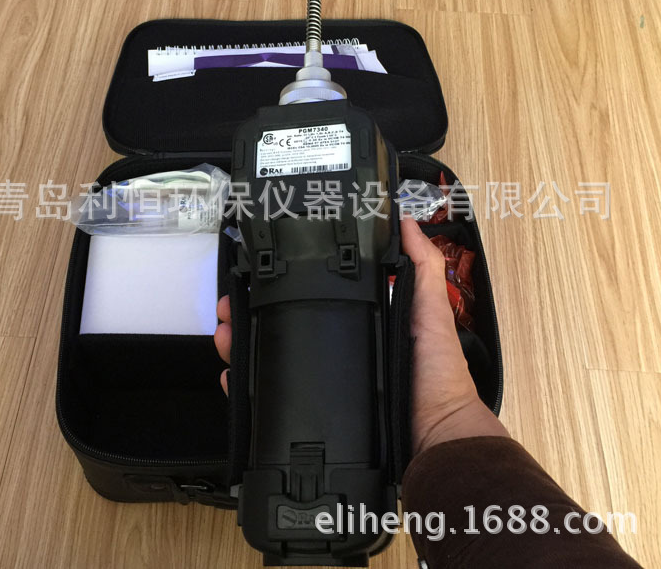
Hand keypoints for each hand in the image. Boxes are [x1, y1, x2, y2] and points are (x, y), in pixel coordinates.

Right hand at [213, 218, 507, 452]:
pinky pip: (270, 399)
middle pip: (280, 327)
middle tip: (227, 308)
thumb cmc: (436, 373)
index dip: (281, 287)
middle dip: (248, 315)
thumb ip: (423, 268)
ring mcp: (323, 382)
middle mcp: (335, 351)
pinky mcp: (316, 412)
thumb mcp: (430, 311)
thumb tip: (406, 221)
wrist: (436, 439)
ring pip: (269, 358)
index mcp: (357, 324)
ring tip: (223, 335)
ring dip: (240, 344)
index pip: (310, 299)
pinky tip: (232, 375)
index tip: (256, 276)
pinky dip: (246, 386)